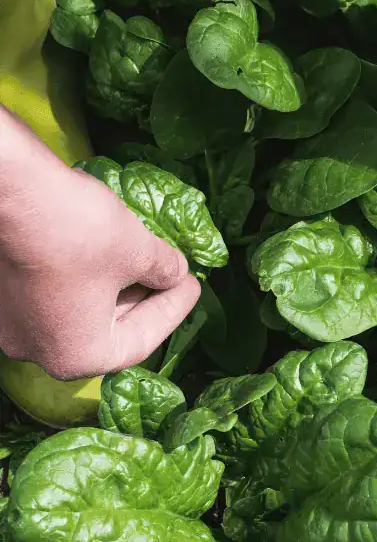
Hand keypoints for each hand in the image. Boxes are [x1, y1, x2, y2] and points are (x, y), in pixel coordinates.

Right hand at [0, 110, 199, 380]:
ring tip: (144, 264)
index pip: (142, 340)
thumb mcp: (138, 251)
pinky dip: (82, 281)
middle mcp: (37, 350)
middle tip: (172, 277)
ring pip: (77, 312)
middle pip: (106, 330)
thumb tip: (174, 273)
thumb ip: (164, 270)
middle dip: (144, 300)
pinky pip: (51, 295)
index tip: (194, 286)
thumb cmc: (76, 230)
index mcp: (76, 356)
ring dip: (114, 290)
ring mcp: (10, 323)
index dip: (174, 310)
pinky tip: (106, 256)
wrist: (7, 185)